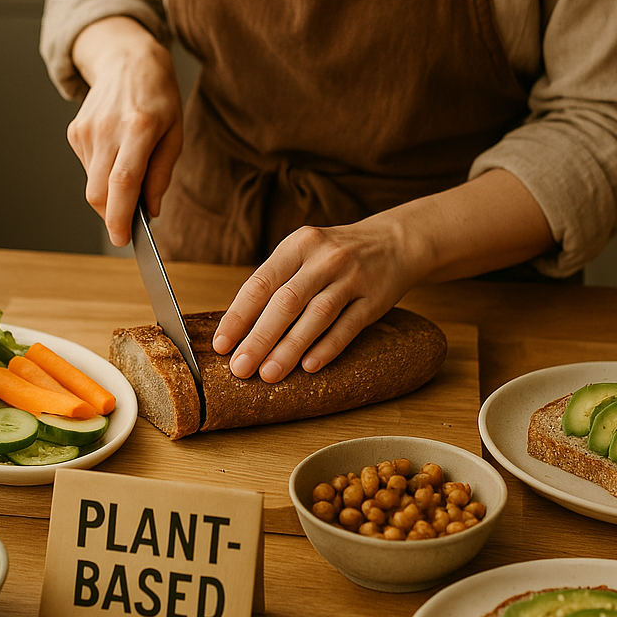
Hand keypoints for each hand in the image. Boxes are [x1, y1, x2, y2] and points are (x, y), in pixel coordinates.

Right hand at [68, 17, 182, 246]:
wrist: (127, 60)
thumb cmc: (158, 97)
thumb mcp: (175, 132)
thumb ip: (162, 173)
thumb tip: (150, 210)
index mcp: (140, 127)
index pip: (124, 180)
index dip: (120, 215)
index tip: (122, 239)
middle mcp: (109, 128)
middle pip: (99, 191)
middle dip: (111, 215)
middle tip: (129, 222)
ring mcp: (87, 130)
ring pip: (92, 184)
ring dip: (110, 192)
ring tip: (129, 165)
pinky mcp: (75, 131)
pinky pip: (88, 169)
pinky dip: (102, 173)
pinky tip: (115, 151)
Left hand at [210, 170, 554, 382]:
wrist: (394, 242)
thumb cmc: (335, 256)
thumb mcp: (305, 253)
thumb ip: (277, 282)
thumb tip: (239, 328)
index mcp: (298, 245)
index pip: (260, 283)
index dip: (239, 315)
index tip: (221, 344)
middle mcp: (324, 258)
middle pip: (286, 302)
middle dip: (260, 338)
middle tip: (240, 368)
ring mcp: (352, 277)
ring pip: (316, 316)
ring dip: (290, 348)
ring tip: (269, 374)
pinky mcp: (375, 298)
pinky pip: (348, 327)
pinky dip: (327, 348)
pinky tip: (309, 368)